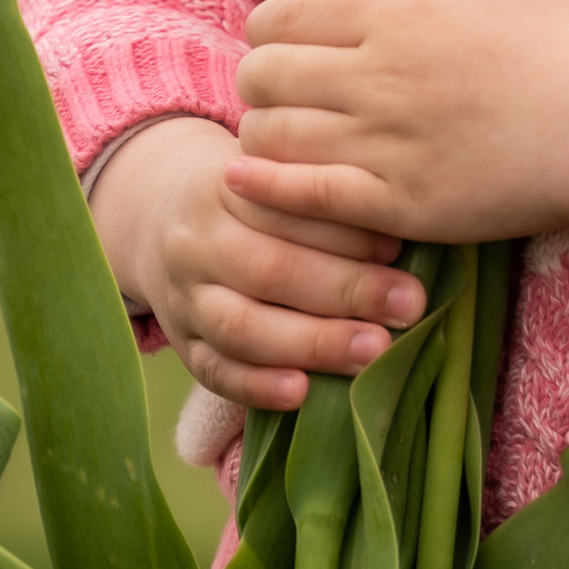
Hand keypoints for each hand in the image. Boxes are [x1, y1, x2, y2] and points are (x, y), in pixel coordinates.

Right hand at [90, 113, 428, 412]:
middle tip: (408, 305)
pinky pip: (214, 372)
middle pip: (269, 269)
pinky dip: (257, 386)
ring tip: (374, 351)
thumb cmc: (253, 196)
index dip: (343, 231)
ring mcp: (182, 298)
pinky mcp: (182, 345)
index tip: (398, 246)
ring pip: (241, 326)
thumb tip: (405, 222)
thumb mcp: (275, 175)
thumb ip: (322, 193)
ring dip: (312, 342)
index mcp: (223, 186)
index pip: (283, 208)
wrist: (160, 218)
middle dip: (345, 290)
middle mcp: (195, 242)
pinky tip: (302, 393)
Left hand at [232, 0, 568, 250]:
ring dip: (267, 138)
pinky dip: (265, 188)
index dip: (268, 31)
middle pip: (263, 76)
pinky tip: (246, 184)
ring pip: (272, 136)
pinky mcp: (398, 203)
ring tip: (282, 143)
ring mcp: (383, 140)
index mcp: (396, 12)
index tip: (283, 46)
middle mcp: (376, 72)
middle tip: (281, 98)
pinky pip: (302, 194)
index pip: (281, 15)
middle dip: (261, 85)